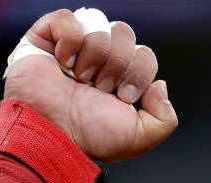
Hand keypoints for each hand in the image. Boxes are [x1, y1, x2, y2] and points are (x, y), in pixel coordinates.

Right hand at [2, 9, 176, 161]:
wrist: (53, 133)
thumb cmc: (89, 137)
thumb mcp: (139, 137)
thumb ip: (164, 118)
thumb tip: (160, 86)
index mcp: (121, 78)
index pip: (145, 54)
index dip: (139, 73)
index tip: (122, 97)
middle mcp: (99, 59)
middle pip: (125, 33)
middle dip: (118, 64)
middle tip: (100, 87)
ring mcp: (73, 46)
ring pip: (100, 22)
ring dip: (94, 55)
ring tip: (80, 78)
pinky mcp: (46, 37)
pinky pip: (67, 18)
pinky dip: (70, 41)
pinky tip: (62, 63)